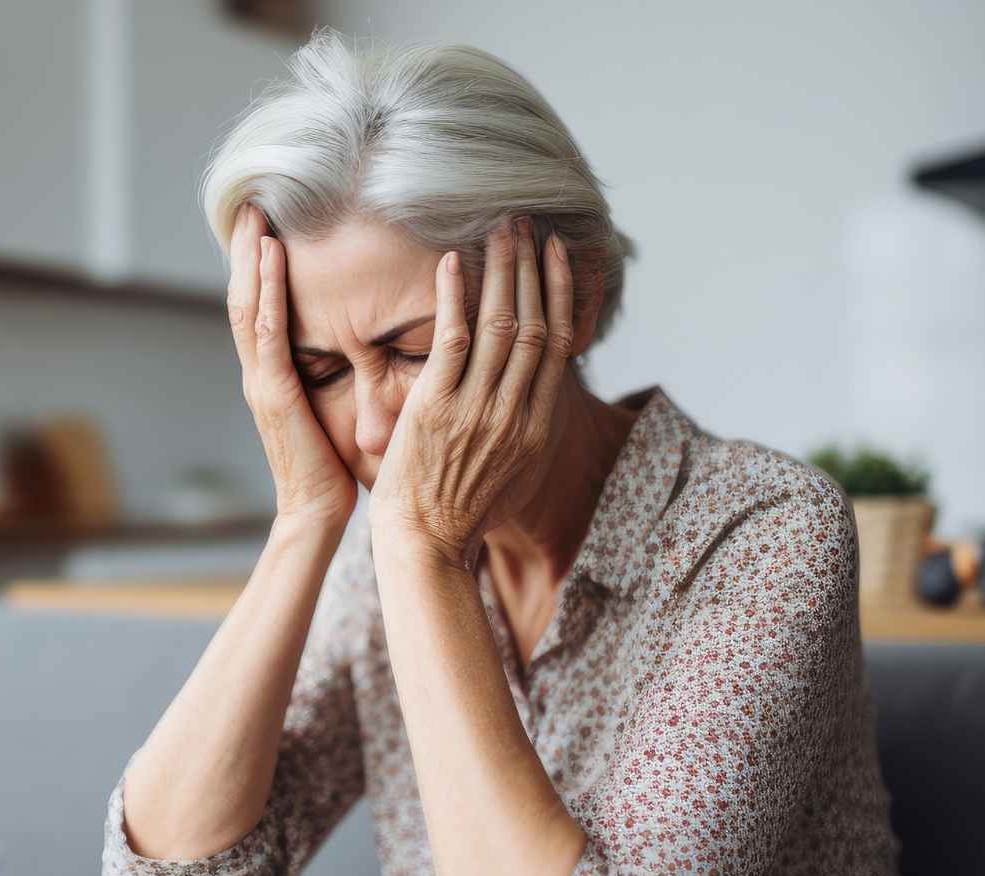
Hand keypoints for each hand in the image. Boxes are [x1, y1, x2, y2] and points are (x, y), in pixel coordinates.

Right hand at [227, 203, 357, 530]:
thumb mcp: (330, 414)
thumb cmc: (330, 472)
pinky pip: (268, 331)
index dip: (258, 266)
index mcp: (273, 376)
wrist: (315, 516)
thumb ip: (332, 380)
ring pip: (248, 304)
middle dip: (245, 249)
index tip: (265, 224)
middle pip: (244, 296)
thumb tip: (354, 350)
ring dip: (250, 256)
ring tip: (255, 212)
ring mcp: (261, 380)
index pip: (260, 308)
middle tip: (250, 201)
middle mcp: (259, 372)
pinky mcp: (274, 392)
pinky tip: (271, 255)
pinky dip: (266, 289)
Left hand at [369, 214, 575, 568]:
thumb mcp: (511, 474)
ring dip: (502, 270)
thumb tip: (529, 396)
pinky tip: (451, 262)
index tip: (556, 254)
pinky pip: (453, 342)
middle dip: (533, 267)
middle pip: (536, 324)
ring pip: (502, 325)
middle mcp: (516, 413)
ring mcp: (478, 410)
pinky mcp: (438, 410)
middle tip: (526, 221)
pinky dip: (455, 299)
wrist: (425, 546)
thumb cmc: (458, 513)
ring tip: (498, 228)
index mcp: (536, 427)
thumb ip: (520, 428)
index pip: (559, 344)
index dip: (560, 293)